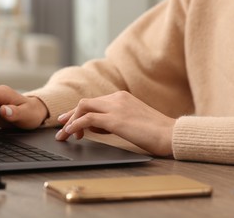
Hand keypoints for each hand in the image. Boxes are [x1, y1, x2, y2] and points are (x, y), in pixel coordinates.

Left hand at [55, 91, 175, 156]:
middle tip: (61, 126)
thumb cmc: (156, 132)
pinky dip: (75, 125)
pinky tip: (70, 133)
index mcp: (122, 97)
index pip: (94, 102)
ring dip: (70, 121)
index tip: (71, 121)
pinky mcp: (115, 119)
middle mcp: (117, 98)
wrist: (172, 135)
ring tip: (64, 134)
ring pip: (83, 108)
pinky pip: (87, 119)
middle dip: (70, 115)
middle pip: (85, 103)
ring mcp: (116, 107)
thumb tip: (97, 127)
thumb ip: (114, 120)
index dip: (80, 113)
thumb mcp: (132, 121)